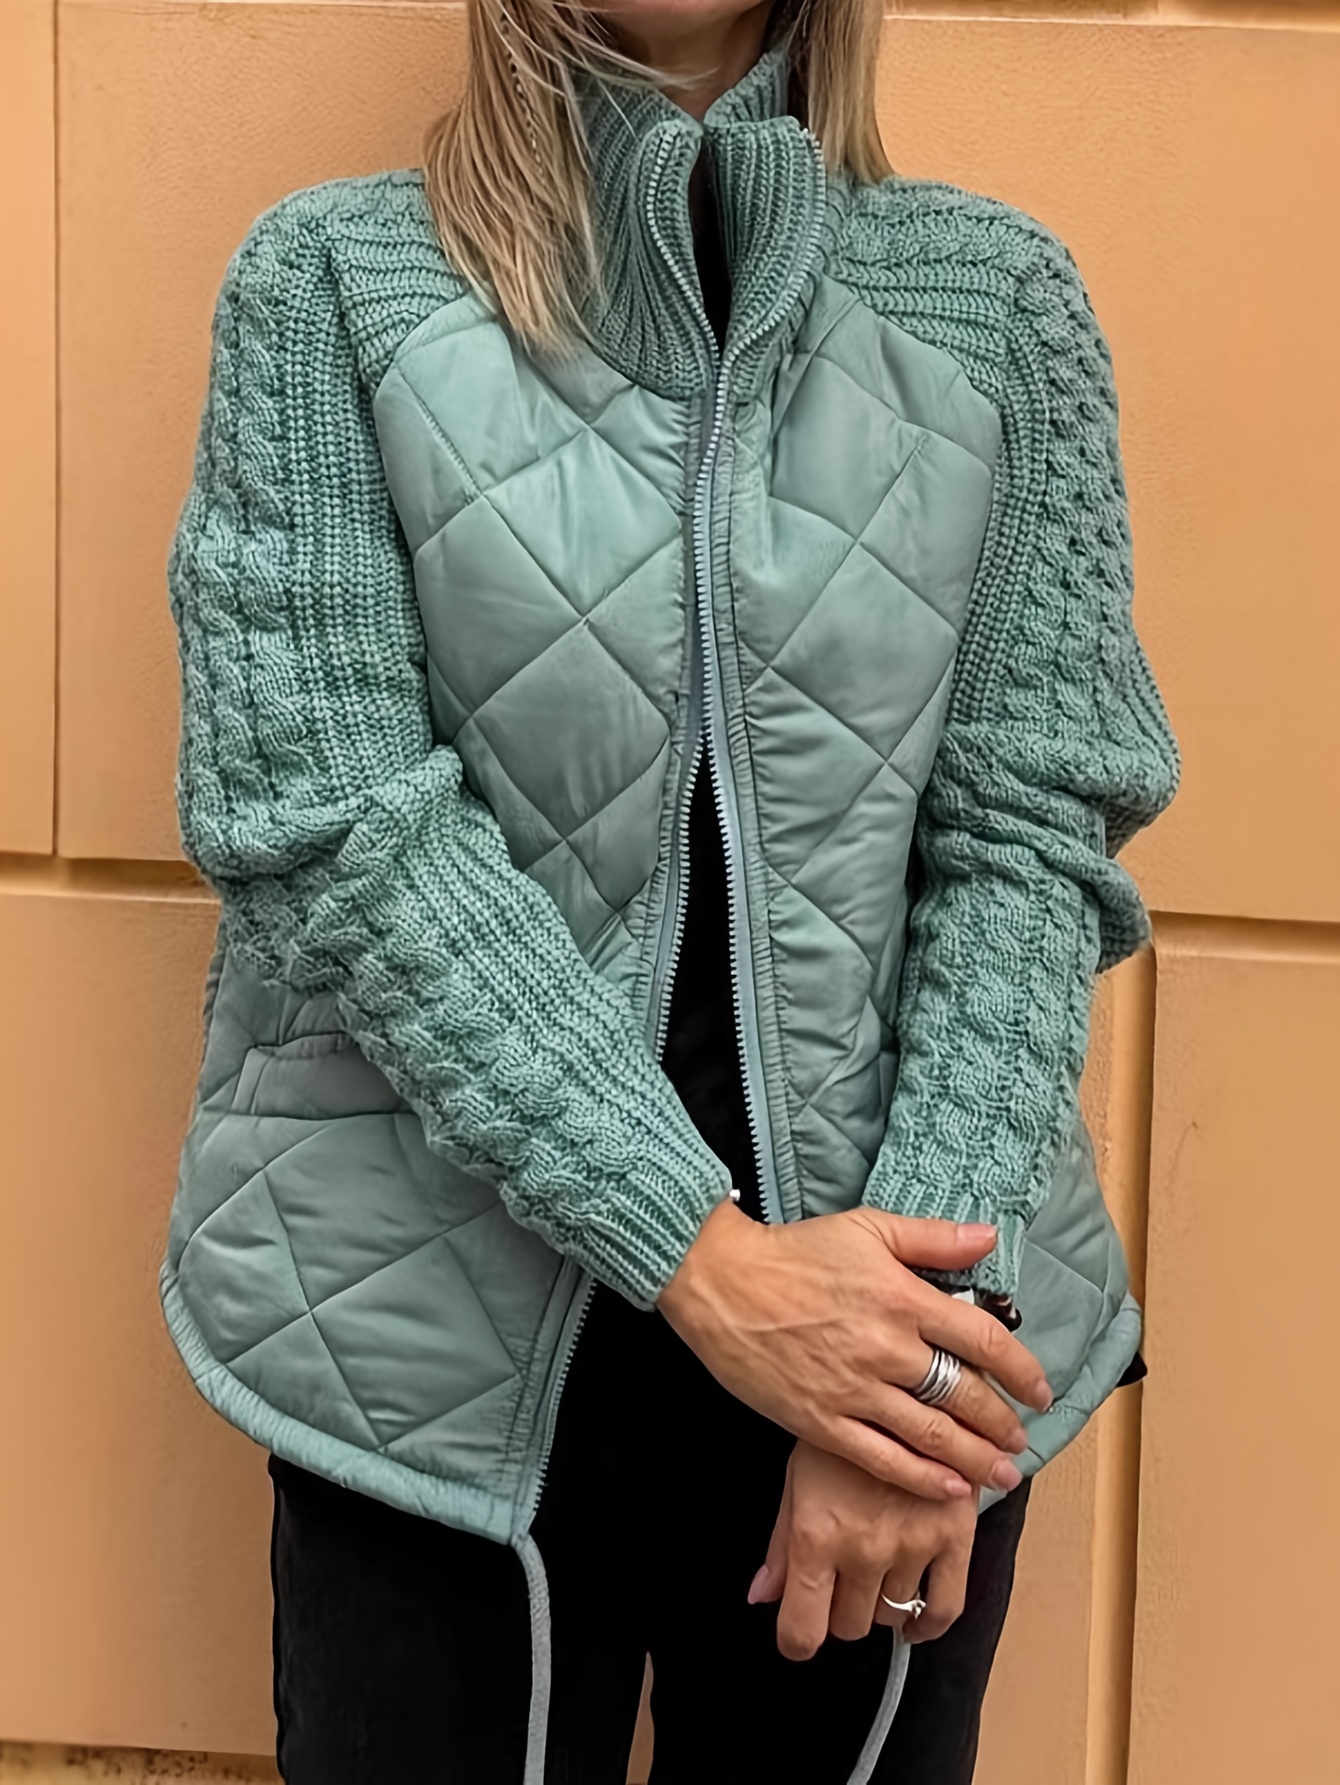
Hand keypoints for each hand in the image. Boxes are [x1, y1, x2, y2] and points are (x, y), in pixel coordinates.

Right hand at [658, 1201, 1049, 1498]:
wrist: (721, 1281)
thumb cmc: (793, 1252)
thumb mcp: (866, 1227)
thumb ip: (932, 1238)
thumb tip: (988, 1238)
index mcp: (903, 1298)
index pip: (982, 1340)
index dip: (1021, 1370)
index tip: (1040, 1390)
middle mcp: (887, 1349)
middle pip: (964, 1396)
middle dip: (1002, 1423)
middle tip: (1022, 1440)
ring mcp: (854, 1390)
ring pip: (932, 1436)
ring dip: (976, 1459)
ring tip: (1003, 1474)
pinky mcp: (822, 1421)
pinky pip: (883, 1459)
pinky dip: (922, 1480)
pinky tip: (950, 1490)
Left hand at [749, 1440, 978, 1659]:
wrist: (904, 1378)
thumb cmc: (841, 1418)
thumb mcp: (798, 1474)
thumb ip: (781, 1543)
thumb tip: (763, 1594)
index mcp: (816, 1533)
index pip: (802, 1629)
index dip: (797, 1639)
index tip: (799, 1633)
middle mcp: (863, 1547)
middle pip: (849, 1625)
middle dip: (839, 1609)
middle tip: (841, 1579)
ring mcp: (912, 1544)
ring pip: (892, 1617)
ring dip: (880, 1602)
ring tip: (876, 1569)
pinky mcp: (954, 1535)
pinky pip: (945, 1607)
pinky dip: (928, 1623)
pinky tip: (916, 1618)